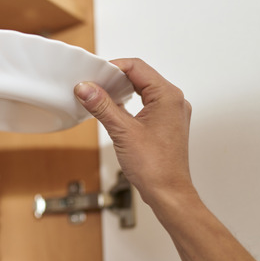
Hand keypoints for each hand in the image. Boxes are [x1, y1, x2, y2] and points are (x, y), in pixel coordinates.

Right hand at [74, 58, 194, 206]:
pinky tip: (115, 111)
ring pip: (144, 90)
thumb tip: (86, 88)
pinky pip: (147, 104)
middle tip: (93, 84)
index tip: (93, 74)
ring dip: (122, 91)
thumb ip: (102, 106)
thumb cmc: (155, 167)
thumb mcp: (122, 131)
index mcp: (168, 96)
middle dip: (115, 79)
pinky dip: (129, 104)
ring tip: (101, 97)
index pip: (137, 67)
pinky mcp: (166, 125)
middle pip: (140, 76)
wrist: (168, 193)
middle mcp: (174, 101)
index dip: (112, 67)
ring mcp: (172, 113)